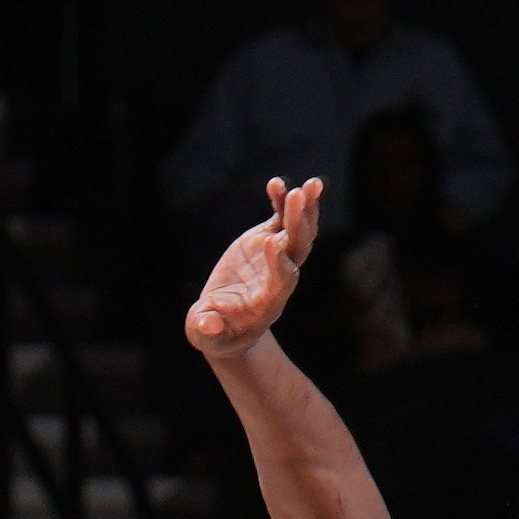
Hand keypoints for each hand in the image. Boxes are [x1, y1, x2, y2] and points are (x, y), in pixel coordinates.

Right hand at [185, 179, 328, 357]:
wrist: (226, 322)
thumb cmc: (216, 333)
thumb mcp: (208, 335)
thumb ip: (207, 329)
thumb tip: (207, 324)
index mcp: (270, 300)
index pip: (283, 278)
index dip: (279, 261)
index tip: (272, 242)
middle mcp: (281, 276)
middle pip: (298, 248)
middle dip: (299, 223)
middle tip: (298, 196)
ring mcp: (278, 256)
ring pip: (299, 230)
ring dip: (305, 207)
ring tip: (311, 184)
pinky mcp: (268, 241)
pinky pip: (280, 219)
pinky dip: (280, 202)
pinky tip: (275, 184)